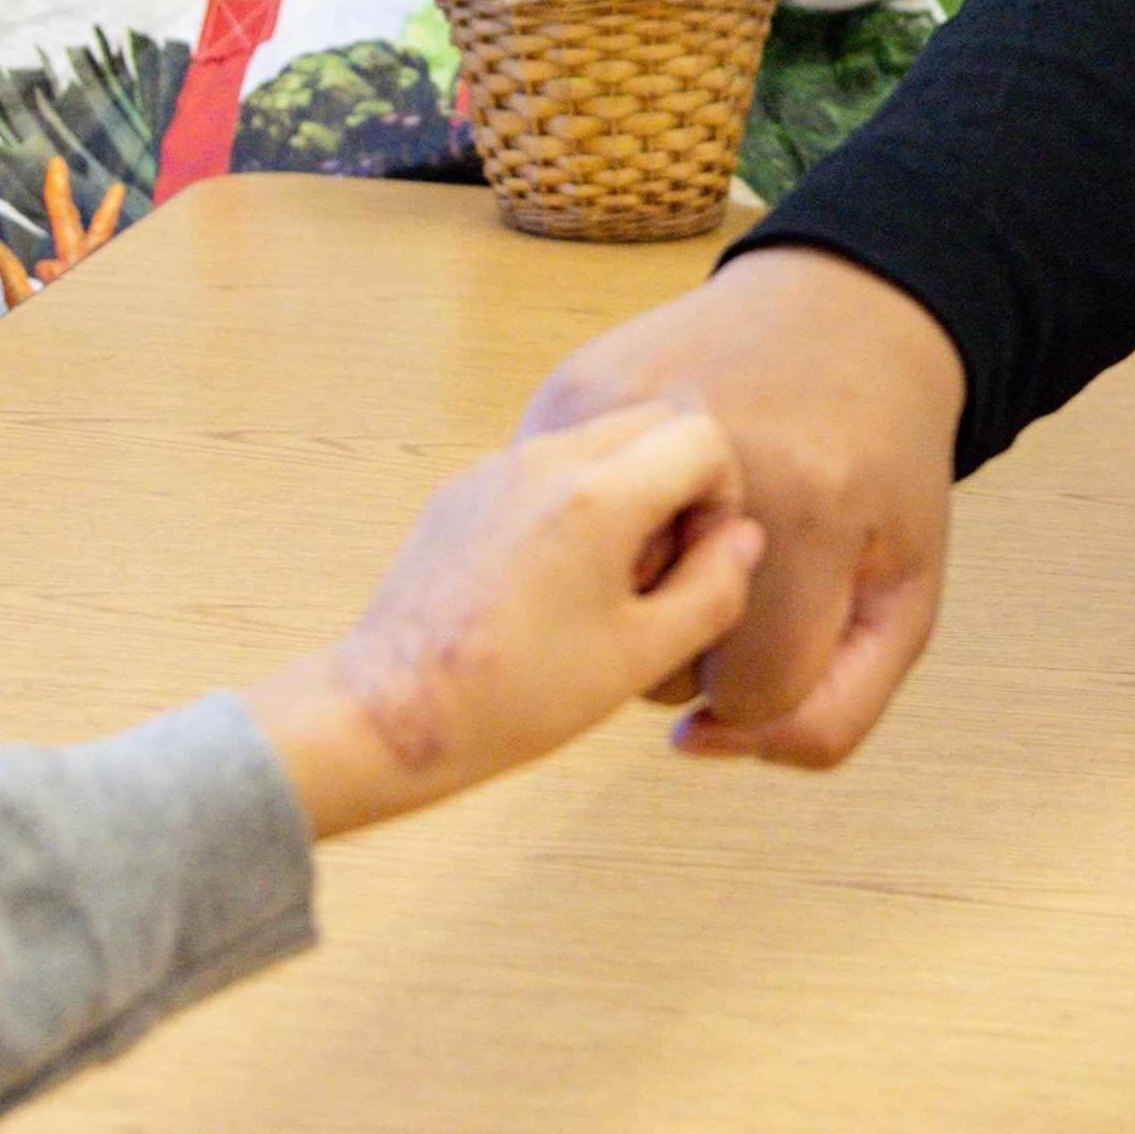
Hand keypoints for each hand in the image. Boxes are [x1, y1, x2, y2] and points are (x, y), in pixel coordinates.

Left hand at [249, 402, 763, 837]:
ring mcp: (496, 469)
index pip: (703, 438)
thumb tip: (742, 540)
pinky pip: (543, 468)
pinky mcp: (462, 490)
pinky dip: (571, 502)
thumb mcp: (640, 657)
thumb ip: (714, 589)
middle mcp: (544, 460)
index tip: (698, 558)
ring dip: (626, 489)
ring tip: (606, 580)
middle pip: (653, 422)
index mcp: (598, 494)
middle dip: (678, 482)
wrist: (392, 711)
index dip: (721, 496)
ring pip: (597, 440)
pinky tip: (551, 583)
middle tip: (660, 565)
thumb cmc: (515, 696)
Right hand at [515, 245, 960, 767]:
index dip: (772, 675)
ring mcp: (626, 410)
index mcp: (810, 510)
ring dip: (637, 588)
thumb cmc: (882, 469)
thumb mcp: (904, 601)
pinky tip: (651, 490)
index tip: (794, 618)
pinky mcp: (566, 387)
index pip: (747, 692)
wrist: (847, 312)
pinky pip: (550, 518)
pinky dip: (593, 527)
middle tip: (747, 563)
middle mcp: (709, 448)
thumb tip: (692, 741)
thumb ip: (830, 716)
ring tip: (695, 526)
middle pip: (651, 655)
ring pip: (585, 594)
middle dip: (697, 637)